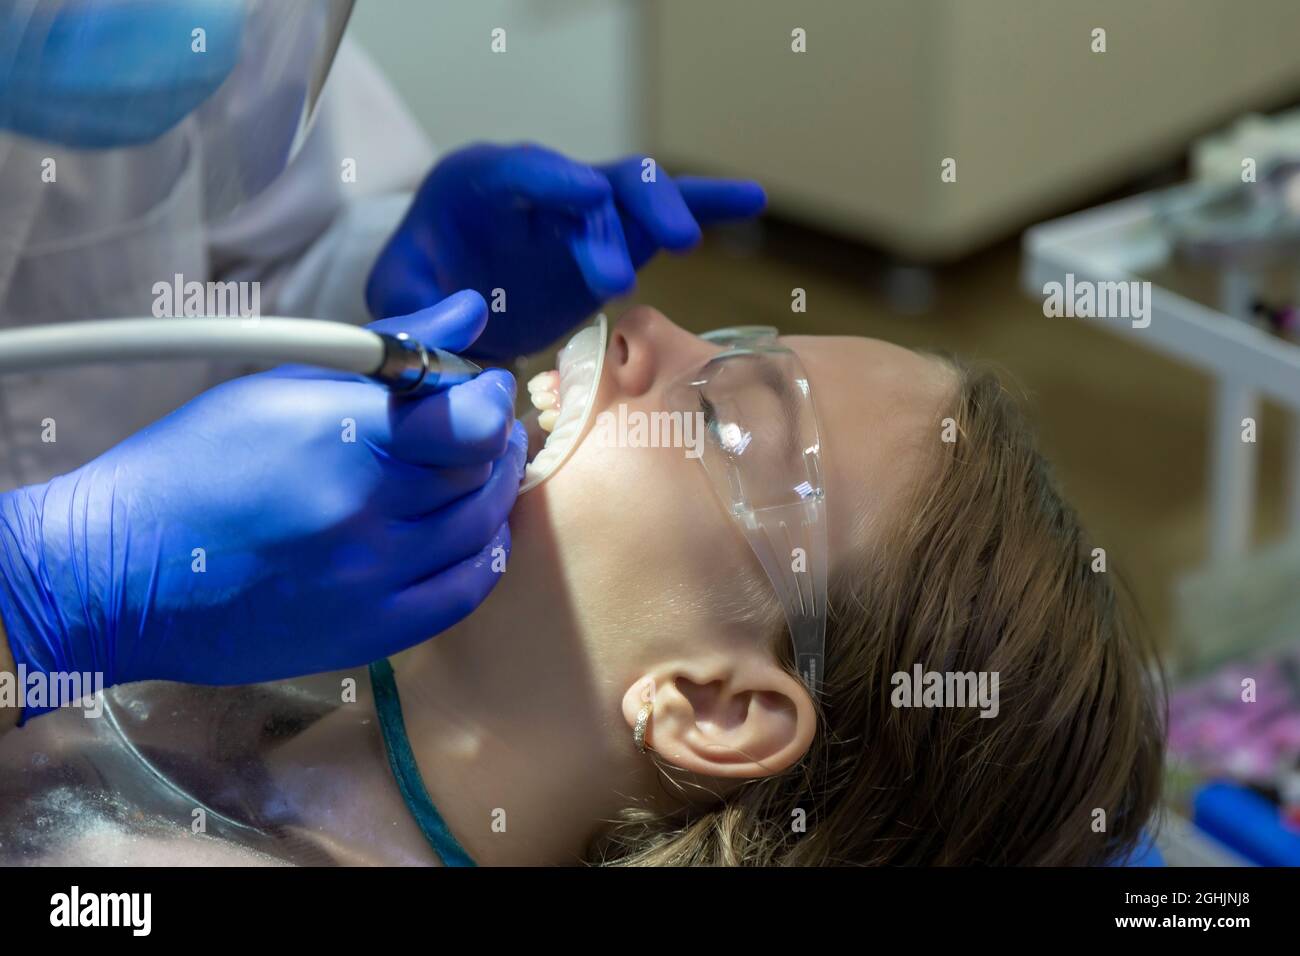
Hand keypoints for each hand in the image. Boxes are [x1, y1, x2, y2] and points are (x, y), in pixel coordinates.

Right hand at [0, 291, 523, 717]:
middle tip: (481, 424)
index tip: (484, 385)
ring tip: (476, 468)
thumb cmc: (191, 465)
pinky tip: (470, 530)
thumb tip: (471, 311)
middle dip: (494, 438)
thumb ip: (390, 347)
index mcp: (336, 437)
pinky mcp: (368, 633)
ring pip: (479, 530)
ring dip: (493, 491)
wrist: (118, 572)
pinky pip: (463, 592)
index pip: (469, 422)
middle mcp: (361, 512)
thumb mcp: (282, 384)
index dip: (490, 399)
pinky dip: (482, 555)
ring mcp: (369, 580)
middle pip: (477, 473)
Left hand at [365, 142, 766, 360]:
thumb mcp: (397, 296)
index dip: (551, 179)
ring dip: (662, 211)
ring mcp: (584, 211)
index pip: (516, 170)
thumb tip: (459, 323)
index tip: (585, 194)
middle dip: (608, 222)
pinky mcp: (615, 239)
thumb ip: (415, 310)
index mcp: (477, 184)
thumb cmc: (422, 284)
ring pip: (635, 194)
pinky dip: (705, 205)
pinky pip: (661, 219)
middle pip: (589, 183)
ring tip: (684, 241)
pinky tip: (750, 200)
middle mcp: (540, 187)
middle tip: (615, 278)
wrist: (451, 295)